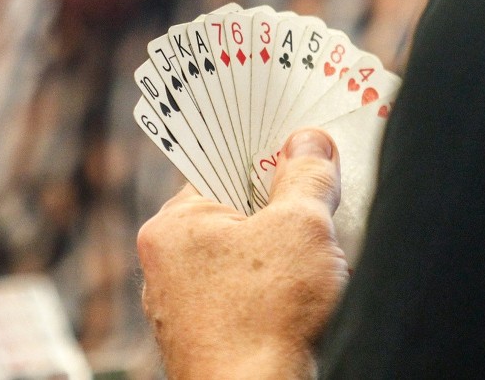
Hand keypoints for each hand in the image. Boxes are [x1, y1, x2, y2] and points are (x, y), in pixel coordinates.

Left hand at [138, 129, 348, 379]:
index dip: (265, 157)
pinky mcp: (208, 340)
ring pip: (244, 257)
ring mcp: (184, 309)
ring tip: (318, 257)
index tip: (299, 150)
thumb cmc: (267, 318)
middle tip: (318, 204)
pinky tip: (306, 298)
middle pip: (235, 212)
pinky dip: (276, 290)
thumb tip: (310, 143)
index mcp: (172, 227)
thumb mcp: (302, 225)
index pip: (220, 169)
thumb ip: (308, 175)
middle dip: (280, 209)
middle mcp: (166, 266)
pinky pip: (245, 295)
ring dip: (283, 252)